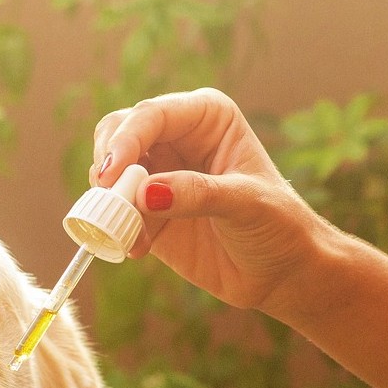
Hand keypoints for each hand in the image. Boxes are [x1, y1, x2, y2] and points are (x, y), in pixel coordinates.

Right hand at [90, 88, 324, 312]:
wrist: (280, 271)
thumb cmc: (278, 224)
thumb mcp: (246, 204)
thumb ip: (198, 194)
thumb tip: (145, 193)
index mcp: (206, 118)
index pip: (152, 115)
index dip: (126, 139)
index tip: (111, 173)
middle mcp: (176, 139)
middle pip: (118, 132)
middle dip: (107, 162)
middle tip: (106, 195)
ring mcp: (158, 175)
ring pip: (108, 172)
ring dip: (109, 200)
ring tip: (129, 230)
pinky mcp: (146, 212)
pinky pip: (115, 212)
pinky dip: (115, 229)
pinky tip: (138, 250)